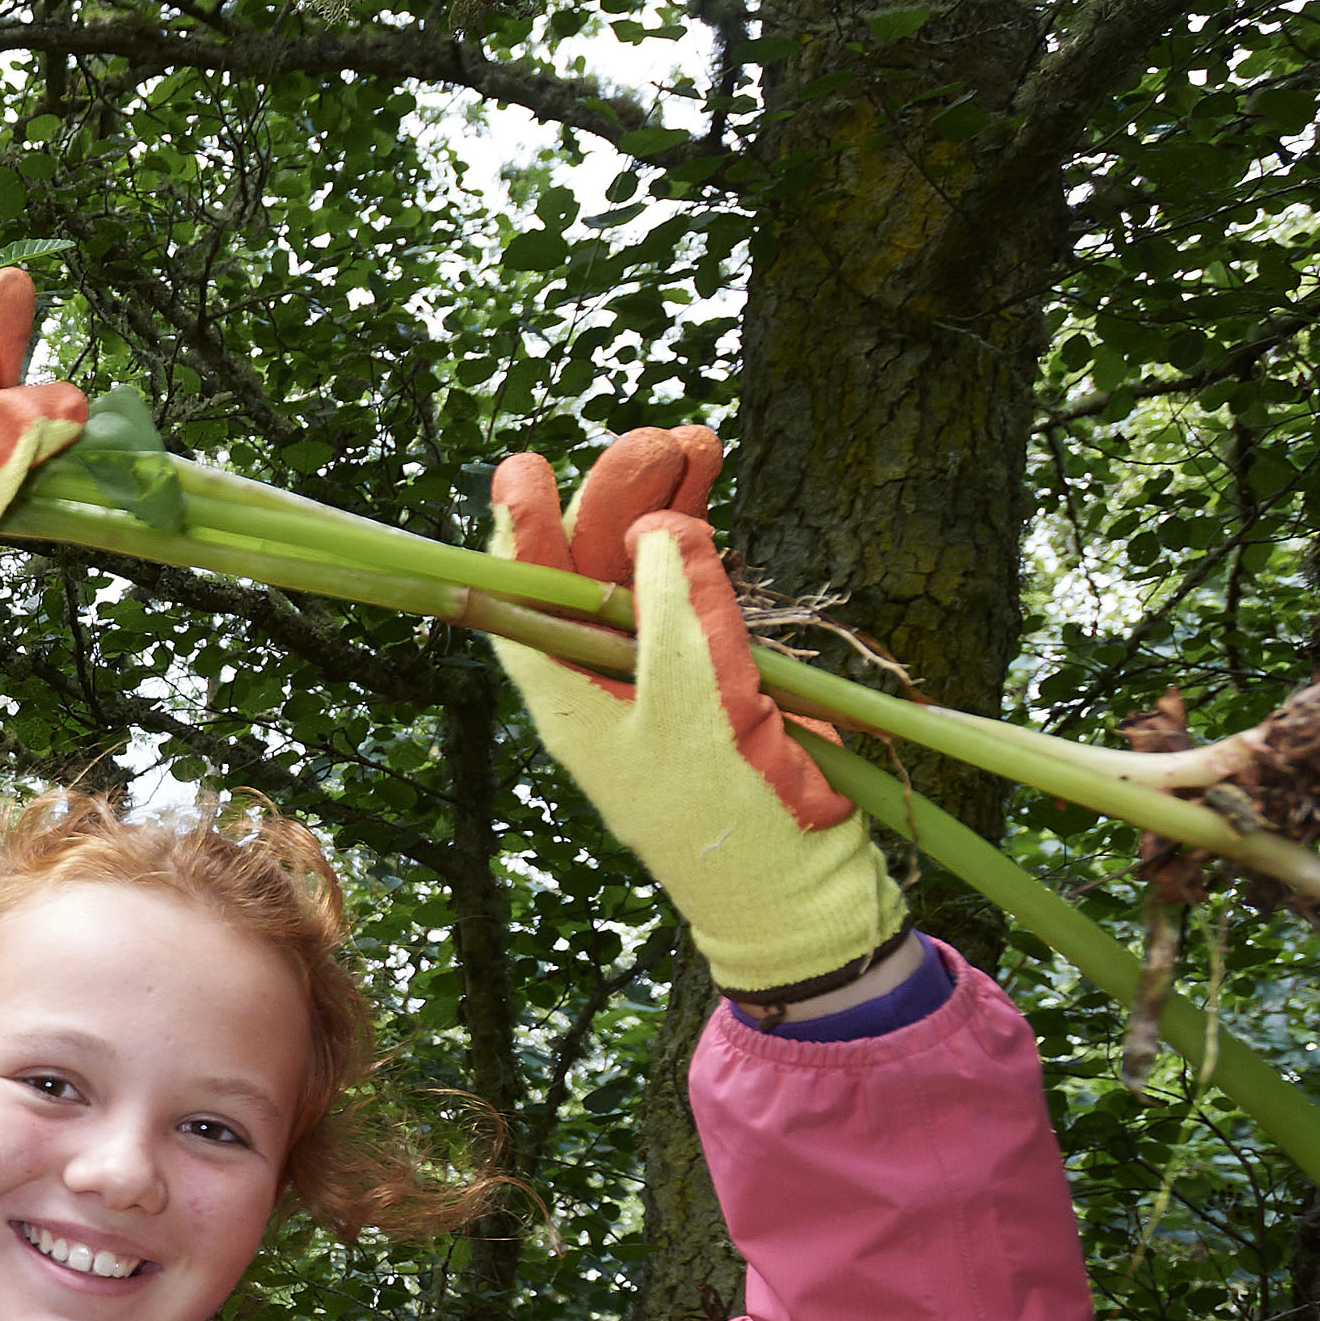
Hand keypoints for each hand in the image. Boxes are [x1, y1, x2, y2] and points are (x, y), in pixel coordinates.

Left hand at [483, 429, 904, 997]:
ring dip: (662, 502)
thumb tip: (655, 530)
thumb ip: (675, 615)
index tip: (524, 469)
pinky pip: (698, 586)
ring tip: (693, 438)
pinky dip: (704, 535)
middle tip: (650, 438)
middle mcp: (603, 678)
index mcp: (569, 698)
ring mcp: (661, 669)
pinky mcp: (718, 668)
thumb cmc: (729, 812)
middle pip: (586, 571)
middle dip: (611, 500)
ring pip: (645, 567)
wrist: (801, 882)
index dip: (518, 536)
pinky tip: (708, 476)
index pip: (524, 605)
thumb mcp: (694, 709)